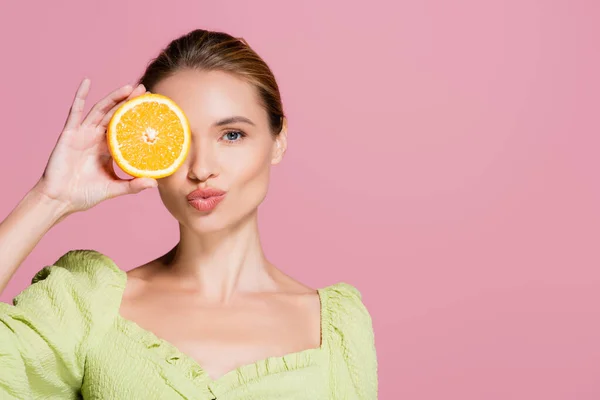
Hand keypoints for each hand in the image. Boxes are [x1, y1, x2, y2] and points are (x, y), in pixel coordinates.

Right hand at [34, 78, 156, 213]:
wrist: (60, 199)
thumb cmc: (85, 194)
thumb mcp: (114, 188)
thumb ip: (133, 185)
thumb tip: (155, 183)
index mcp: (109, 148)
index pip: (126, 128)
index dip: (137, 118)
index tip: (153, 108)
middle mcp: (97, 137)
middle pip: (116, 114)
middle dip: (129, 102)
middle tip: (145, 90)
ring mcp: (83, 133)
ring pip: (101, 110)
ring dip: (114, 97)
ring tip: (129, 87)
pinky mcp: (70, 133)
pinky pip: (75, 111)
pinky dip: (80, 95)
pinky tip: (87, 82)